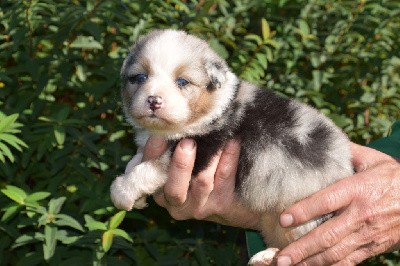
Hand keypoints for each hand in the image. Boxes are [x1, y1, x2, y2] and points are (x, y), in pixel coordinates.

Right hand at [142, 137, 259, 228]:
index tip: (160, 133)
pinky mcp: (222, 205)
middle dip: (181, 164)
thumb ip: (167, 147)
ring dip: (209, 156)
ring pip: (202, 181)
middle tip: (188, 142)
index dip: (153, 152)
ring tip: (214, 136)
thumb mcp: (175, 161)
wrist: (227, 198)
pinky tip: (232, 142)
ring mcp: (199, 207)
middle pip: (175, 189)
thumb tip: (165, 122)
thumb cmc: (194, 170)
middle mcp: (176, 205)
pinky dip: (229, 158)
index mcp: (159, 192)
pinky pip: (225, 179)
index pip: (150, 172)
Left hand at [277, 143, 399, 265]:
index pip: (327, 201)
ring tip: (288, 264)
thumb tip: (322, 141)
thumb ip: (348, 153)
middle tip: (280, 257)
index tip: (283, 218)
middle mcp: (361, 214)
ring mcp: (367, 234)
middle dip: (301, 248)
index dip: (304, 211)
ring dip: (310, 261)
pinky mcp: (372, 247)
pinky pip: (349, 261)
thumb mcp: (374, 160)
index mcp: (359, 189)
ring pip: (335, 252)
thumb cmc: (394, 178)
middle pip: (327, 235)